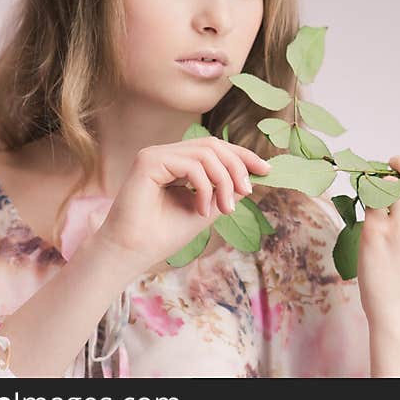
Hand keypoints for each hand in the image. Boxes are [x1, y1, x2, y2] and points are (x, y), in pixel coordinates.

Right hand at [92, 136, 271, 277]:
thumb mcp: (206, 210)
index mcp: (178, 162)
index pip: (216, 148)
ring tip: (225, 209)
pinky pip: (191, 164)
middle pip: (214, 146)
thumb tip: (252, 176)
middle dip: (237, 168)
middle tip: (247, 192)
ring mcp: (156, 154)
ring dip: (224, 181)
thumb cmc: (163, 235)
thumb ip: (225, 191)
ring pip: (206, 153)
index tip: (267, 170)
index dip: (243, 156)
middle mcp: (167, 154)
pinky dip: (205, 187)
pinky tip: (202, 210)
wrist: (132, 253)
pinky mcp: (148, 160)